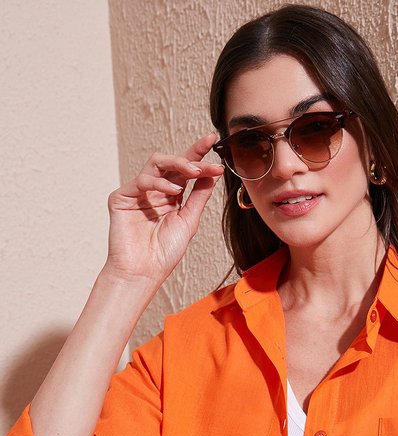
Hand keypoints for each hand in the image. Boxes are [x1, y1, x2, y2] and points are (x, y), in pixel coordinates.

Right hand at [103, 132, 223, 290]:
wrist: (143, 272)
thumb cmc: (164, 252)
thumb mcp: (189, 220)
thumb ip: (199, 196)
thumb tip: (212, 173)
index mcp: (171, 197)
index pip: (185, 171)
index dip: (198, 154)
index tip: (213, 141)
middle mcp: (155, 192)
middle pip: (172, 163)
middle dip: (191, 158)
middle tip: (208, 161)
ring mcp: (138, 193)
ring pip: (156, 163)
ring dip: (177, 164)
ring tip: (193, 172)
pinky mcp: (122, 197)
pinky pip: (142, 180)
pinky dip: (159, 183)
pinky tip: (172, 191)